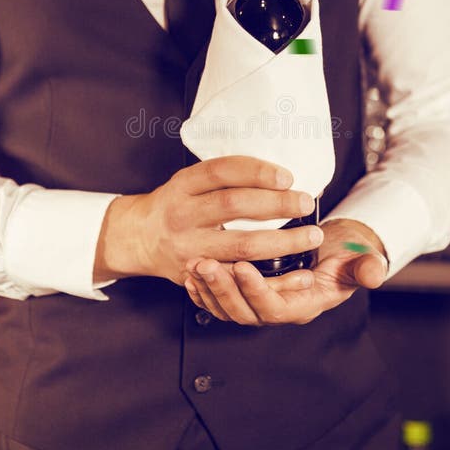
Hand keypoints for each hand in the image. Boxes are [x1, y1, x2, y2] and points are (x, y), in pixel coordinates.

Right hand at [93, 156, 322, 289]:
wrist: (138, 239)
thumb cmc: (175, 204)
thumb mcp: (189, 181)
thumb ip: (223, 177)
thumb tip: (275, 172)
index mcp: (183, 184)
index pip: (221, 172)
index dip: (256, 172)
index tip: (287, 176)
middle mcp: (183, 214)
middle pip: (233, 205)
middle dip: (275, 204)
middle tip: (304, 203)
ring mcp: (189, 247)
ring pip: (240, 245)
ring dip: (281, 242)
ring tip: (310, 236)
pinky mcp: (198, 275)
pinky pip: (239, 277)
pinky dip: (271, 277)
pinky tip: (295, 273)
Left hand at [184, 218, 388, 325]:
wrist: (332, 250)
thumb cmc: (345, 254)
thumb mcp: (361, 258)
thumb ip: (367, 267)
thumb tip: (375, 274)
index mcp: (304, 306)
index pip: (274, 307)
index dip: (255, 289)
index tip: (241, 264)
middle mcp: (278, 310)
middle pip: (243, 312)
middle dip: (222, 289)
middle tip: (204, 263)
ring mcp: (259, 305)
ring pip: (226, 309)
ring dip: (207, 289)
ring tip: (194, 265)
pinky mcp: (245, 295)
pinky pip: (218, 302)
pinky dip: (201, 292)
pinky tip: (189, 274)